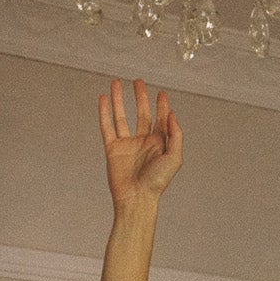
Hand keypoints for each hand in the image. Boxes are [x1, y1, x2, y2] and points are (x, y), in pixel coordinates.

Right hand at [98, 76, 181, 208]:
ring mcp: (127, 144)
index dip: (162, 105)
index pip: (160, 118)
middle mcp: (143, 141)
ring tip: (116, 83)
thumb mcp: (175, 158)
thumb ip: (176, 135)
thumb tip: (172, 115)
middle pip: (142, 113)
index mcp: (159, 143)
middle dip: (140, 97)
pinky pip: (107, 126)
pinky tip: (103, 99)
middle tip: (138, 81)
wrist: (136, 198)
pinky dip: (104, 112)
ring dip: (119, 99)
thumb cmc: (157, 183)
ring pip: (122, 116)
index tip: (162, 93)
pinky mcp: (112, 148)